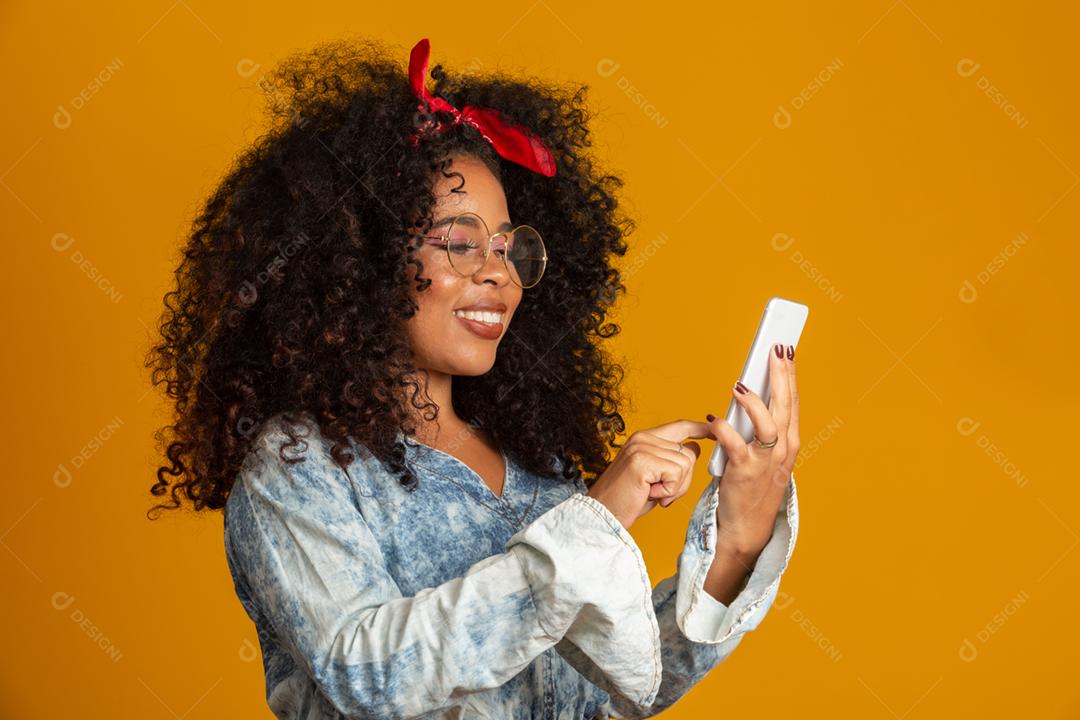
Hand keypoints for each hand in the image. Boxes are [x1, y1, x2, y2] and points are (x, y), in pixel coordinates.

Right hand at [587, 419, 714, 529]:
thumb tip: (694, 448)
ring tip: (652, 493)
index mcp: (643, 439)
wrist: (603, 515)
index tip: (713, 431)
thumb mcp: (654, 476)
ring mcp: (641, 447)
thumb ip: (671, 460)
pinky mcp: (642, 461)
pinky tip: (650, 493)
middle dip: (683, 479)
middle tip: (660, 492)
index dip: (700, 429)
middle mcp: (642, 438)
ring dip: (675, 487)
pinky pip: (676, 474)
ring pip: (686, 464)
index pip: (680, 426)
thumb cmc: (627, 500)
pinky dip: (668, 490)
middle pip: (689, 453)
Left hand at [706, 342, 800, 557]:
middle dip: (781, 375)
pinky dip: (724, 429)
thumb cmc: (753, 485)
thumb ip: (761, 426)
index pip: (792, 401)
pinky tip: (714, 419)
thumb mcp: (765, 453)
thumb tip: (748, 392)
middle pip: (785, 405)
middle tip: (775, 349)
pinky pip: (735, 445)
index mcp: (789, 442)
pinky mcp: (744, 472)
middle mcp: (782, 449)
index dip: (789, 373)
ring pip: (767, 424)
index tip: (785, 348)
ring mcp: (765, 462)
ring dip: (754, 403)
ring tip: (738, 386)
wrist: (746, 526)